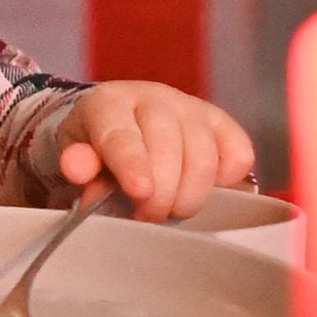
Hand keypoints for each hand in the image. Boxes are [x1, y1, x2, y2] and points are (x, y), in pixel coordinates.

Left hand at [56, 80, 255, 222]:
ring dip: (190, 195)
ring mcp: (191, 107)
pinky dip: (226, 180)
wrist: (122, 123)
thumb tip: (79, 171)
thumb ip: (79, 167)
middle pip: (169, 147)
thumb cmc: (98, 148)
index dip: (133, 165)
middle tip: (147, 218)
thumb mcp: (78, 157)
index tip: (141, 193)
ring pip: (205, 156)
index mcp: (109, 104)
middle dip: (162, 194)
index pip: (122, 135)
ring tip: (171, 211)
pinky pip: (238, 154)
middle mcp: (153, 98)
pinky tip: (204, 189)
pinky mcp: (221, 122)